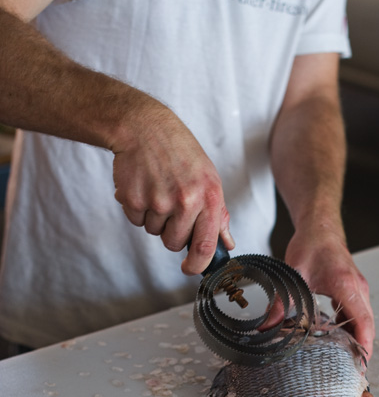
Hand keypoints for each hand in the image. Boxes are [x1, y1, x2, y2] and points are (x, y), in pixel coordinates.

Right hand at [111, 100, 233, 274]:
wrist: (144, 127)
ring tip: (157, 188)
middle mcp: (185, 200)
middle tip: (170, 205)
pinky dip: (137, 208)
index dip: (197, 264)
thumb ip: (219, 214)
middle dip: (170, 232)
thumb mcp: (208, 178)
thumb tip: (226, 243)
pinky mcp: (134, 199)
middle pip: (174, 243)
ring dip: (153, 217)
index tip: (190, 268)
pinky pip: (136, 220)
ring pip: (153, 231)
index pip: (205, 245)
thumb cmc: (180, 152)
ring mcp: (158, 201)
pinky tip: (143, 186)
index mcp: (208, 197)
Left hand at [284, 229, 374, 359]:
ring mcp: (358, 290)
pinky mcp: (353, 291)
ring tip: (346, 362)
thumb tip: (266, 327)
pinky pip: (358, 315)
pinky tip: (338, 341)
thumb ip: (281, 302)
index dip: (363, 346)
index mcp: (347, 286)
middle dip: (362, 349)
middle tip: (352, 372)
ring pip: (364, 322)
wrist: (320, 227)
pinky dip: (352, 330)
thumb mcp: (293, 275)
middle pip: (367, 326)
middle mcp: (358, 289)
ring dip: (357, 340)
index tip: (360, 365)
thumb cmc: (312, 245)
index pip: (363, 322)